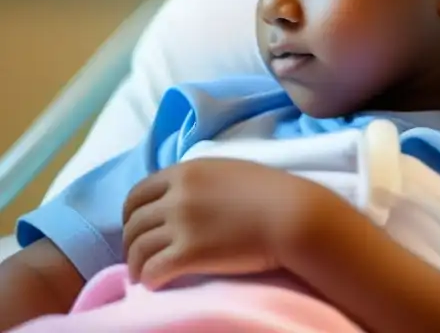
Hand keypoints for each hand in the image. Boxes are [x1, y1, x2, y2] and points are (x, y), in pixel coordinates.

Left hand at [122, 158, 330, 288]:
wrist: (293, 215)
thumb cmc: (272, 193)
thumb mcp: (230, 171)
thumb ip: (200, 179)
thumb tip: (183, 195)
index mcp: (186, 171)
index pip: (138, 194)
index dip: (131, 215)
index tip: (138, 228)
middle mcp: (177, 195)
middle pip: (133, 223)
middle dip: (130, 243)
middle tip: (139, 257)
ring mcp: (181, 224)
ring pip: (137, 249)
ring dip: (136, 265)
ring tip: (143, 275)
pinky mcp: (188, 253)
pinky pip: (153, 271)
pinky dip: (149, 280)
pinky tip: (157, 284)